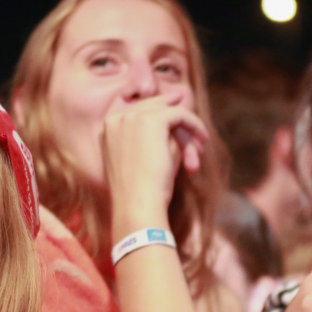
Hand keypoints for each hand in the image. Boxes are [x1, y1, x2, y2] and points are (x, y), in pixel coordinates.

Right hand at [104, 93, 209, 232]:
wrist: (137, 204)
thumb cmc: (140, 191)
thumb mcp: (143, 158)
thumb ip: (154, 137)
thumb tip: (178, 119)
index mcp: (108, 130)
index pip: (138, 112)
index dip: (160, 116)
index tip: (178, 123)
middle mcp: (116, 118)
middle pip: (153, 107)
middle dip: (175, 120)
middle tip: (194, 130)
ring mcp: (132, 116)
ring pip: (168, 111)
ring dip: (186, 129)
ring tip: (200, 143)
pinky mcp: (153, 119)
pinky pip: (180, 114)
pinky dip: (195, 125)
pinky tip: (203, 138)